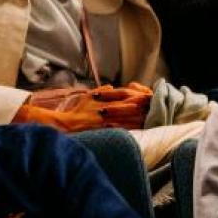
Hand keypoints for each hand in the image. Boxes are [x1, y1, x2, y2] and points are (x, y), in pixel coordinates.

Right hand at [16, 87, 149, 131]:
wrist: (65, 124)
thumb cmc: (77, 111)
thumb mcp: (88, 97)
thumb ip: (100, 91)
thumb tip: (111, 87)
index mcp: (103, 100)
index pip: (121, 96)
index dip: (134, 96)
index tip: (146, 96)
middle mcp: (104, 108)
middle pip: (125, 106)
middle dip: (139, 106)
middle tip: (152, 106)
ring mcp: (103, 119)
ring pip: (124, 117)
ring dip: (136, 117)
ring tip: (148, 118)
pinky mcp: (102, 129)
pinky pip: (117, 128)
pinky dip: (127, 128)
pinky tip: (136, 130)